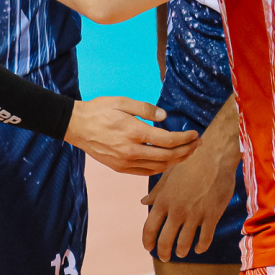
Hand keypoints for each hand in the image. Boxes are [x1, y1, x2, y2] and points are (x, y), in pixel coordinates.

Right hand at [66, 97, 198, 174]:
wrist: (76, 126)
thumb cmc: (99, 110)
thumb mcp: (121, 101)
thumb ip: (145, 108)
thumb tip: (164, 116)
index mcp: (133, 132)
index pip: (167, 140)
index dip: (184, 139)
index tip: (195, 134)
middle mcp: (131, 150)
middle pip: (167, 156)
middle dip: (186, 151)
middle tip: (197, 145)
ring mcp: (125, 162)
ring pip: (158, 167)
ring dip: (175, 162)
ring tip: (186, 153)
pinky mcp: (119, 168)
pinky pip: (145, 172)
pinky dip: (160, 168)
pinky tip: (167, 162)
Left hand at [140, 136, 241, 259]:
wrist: (214, 156)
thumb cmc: (189, 162)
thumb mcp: (168, 174)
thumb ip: (156, 192)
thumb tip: (143, 201)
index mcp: (163, 200)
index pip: (150, 228)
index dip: (148, 241)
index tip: (149, 247)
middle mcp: (176, 210)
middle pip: (165, 240)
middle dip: (163, 252)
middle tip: (165, 257)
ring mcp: (194, 215)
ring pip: (184, 243)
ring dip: (181, 251)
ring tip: (181, 253)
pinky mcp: (211, 216)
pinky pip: (205, 239)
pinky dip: (200, 246)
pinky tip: (198, 247)